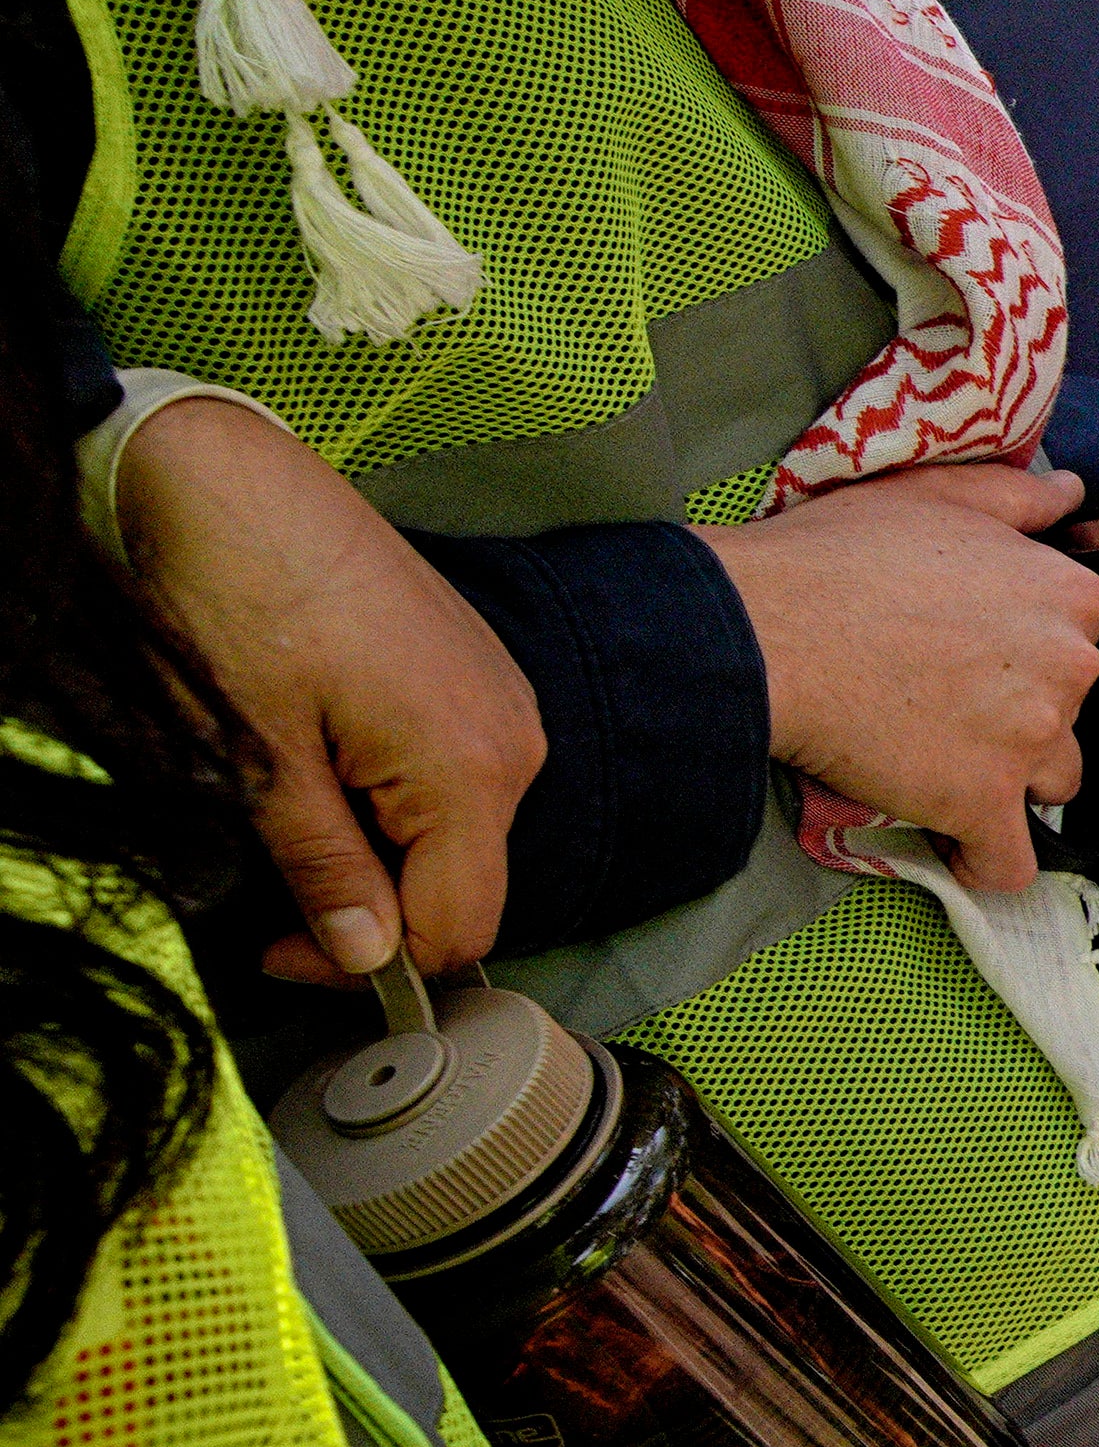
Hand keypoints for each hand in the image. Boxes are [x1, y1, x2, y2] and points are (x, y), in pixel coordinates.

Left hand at [111, 394, 540, 981]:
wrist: (237, 481)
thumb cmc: (242, 600)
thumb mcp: (261, 760)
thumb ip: (324, 869)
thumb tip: (364, 956)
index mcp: (471, 768)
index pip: (455, 928)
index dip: (366, 965)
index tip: (280, 952)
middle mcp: (514, 739)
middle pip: (465, 883)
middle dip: (375, 905)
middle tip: (274, 889)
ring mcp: (502, 699)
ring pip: (459, 831)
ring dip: (381, 848)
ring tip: (292, 808)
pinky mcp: (477, 672)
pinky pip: (457, 774)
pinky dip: (394, 796)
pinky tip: (325, 761)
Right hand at [694, 464, 1098, 890]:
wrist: (765, 629)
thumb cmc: (838, 558)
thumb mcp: (935, 494)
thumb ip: (1017, 497)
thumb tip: (1072, 494)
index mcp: (1068, 596)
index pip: (1079, 636)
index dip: (1026, 648)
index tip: (977, 653)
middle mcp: (1069, 668)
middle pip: (1069, 709)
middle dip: (1020, 712)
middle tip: (945, 703)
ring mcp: (1030, 740)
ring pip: (1052, 781)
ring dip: (1011, 782)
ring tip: (947, 768)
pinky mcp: (982, 802)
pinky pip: (1009, 861)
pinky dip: (988, 862)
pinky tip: (961, 848)